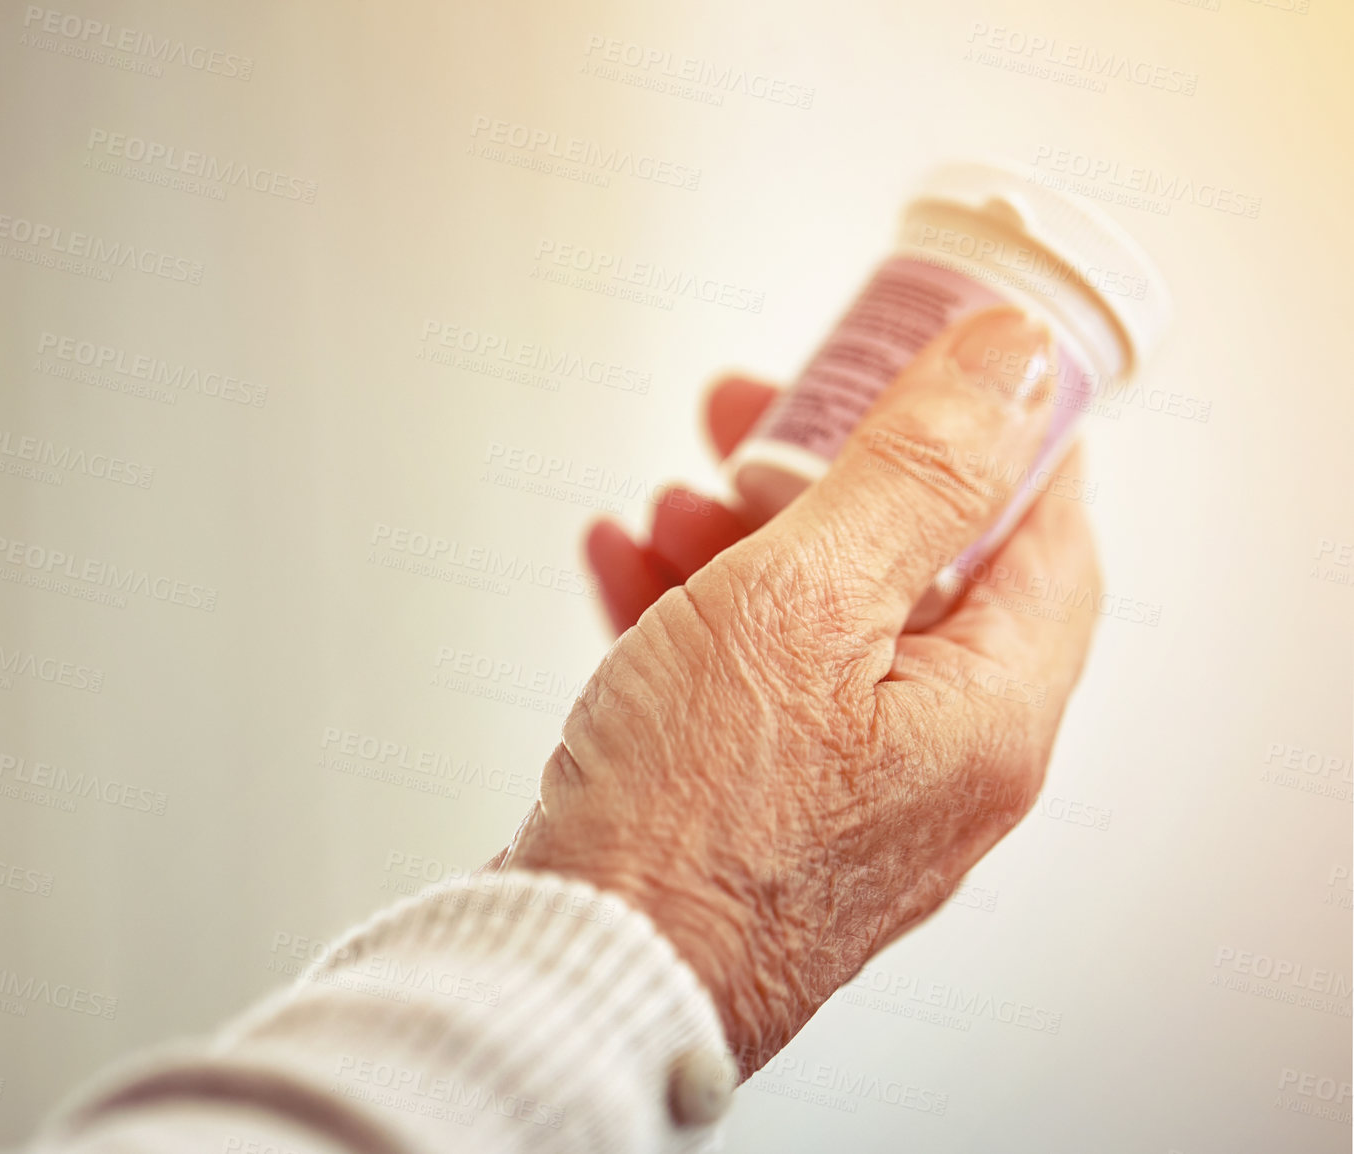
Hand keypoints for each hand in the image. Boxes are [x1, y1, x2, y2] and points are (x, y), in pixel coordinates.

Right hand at [493, 307, 1101, 1076]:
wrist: (585, 969)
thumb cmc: (694, 816)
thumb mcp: (808, 599)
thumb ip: (916, 471)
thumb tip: (1012, 361)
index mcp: (987, 709)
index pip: (1044, 535)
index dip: (998, 432)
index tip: (938, 361)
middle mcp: (936, 761)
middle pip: (915, 572)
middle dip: (831, 474)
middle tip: (764, 415)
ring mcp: (844, 794)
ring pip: (818, 626)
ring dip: (746, 541)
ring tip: (674, 495)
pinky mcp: (759, 813)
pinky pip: (746, 687)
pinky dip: (694, 616)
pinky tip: (626, 567)